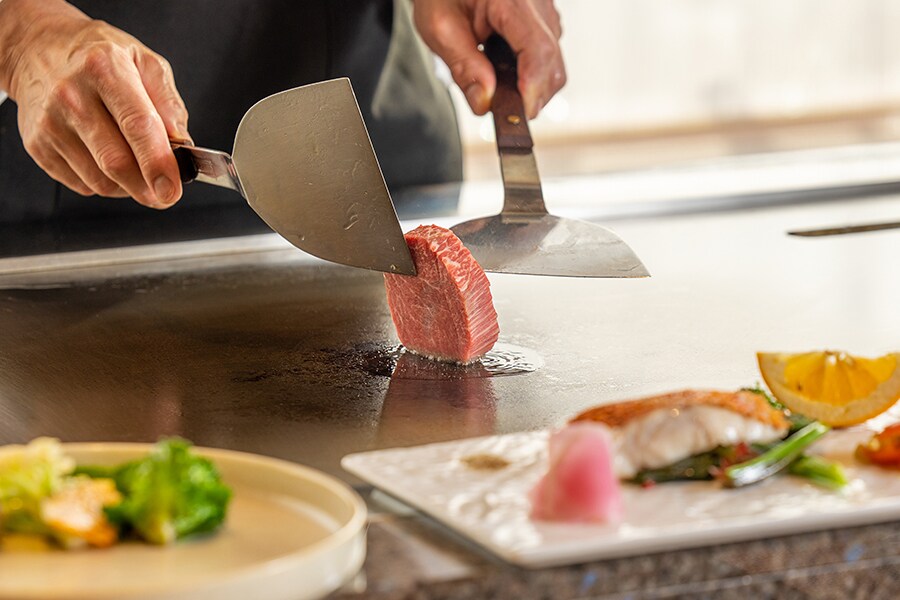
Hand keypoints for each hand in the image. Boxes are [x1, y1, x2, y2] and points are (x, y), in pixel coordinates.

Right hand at [0, 0, 189, 207]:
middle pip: (116, 162)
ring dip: (129, 187)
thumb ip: (169, 103)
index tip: (172, 190)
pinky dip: (106, 184)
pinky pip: (82, 184)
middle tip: (165, 193)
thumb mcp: (144, 62)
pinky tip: (108, 162)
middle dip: (147, 188)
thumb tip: (181, 146)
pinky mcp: (37, 145)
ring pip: (100, 181)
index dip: (157, 163)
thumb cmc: (99, 58)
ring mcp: (50, 123)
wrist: (36, 49)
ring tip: (138, 169)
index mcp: (104, 69)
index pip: (136, 126)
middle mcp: (72, 96)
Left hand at [412, 0, 564, 118]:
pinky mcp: (543, 20)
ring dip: (530, 86)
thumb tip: (485, 102)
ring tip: (497, 86)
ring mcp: (545, 11)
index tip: (519, 112)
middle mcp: (537, 3)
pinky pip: (547, 55)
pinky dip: (529, 74)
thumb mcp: (440, 27)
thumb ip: (464, 67)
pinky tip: (504, 71)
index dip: (532, 88)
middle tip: (501, 109)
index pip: (538, 50)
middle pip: (552, 63)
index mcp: (512, 0)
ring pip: (553, 63)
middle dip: (531, 95)